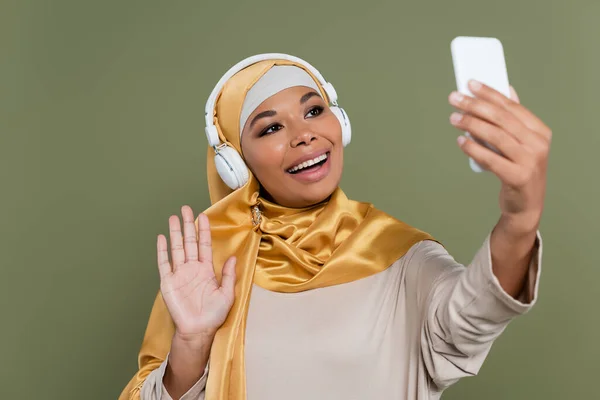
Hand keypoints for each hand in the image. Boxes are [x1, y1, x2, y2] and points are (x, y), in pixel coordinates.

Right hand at [157, 206, 235, 342]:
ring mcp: (179, 274)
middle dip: (188, 224)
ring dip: (175, 233)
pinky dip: (162, 250)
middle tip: (185, 208)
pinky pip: (164, 263)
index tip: (204, 216)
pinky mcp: (168, 282)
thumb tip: (232, 257)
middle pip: (189, 241)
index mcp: (206, 270)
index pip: (204, 245)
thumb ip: (228, 275)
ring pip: (177, 248)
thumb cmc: (213, 315)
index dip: (204, 230)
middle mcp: (192, 268)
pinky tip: (162, 238)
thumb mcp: (227, 294)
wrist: (198, 331)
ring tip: (173, 217)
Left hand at [448, 81, 550, 235]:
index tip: (470, 84)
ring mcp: (530, 161)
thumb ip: (514, 120)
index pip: (512, 107)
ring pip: (496, 136)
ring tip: (453, 118)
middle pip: (502, 119)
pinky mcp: (518, 177)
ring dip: (471, 124)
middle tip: (454, 99)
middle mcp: (538, 144)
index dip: (490, 93)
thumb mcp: (521, 143)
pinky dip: (473, 149)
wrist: (526, 205)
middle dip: (476, 106)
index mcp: (539, 131)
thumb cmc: (519, 170)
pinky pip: (490, 159)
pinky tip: (460, 141)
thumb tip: (506, 90)